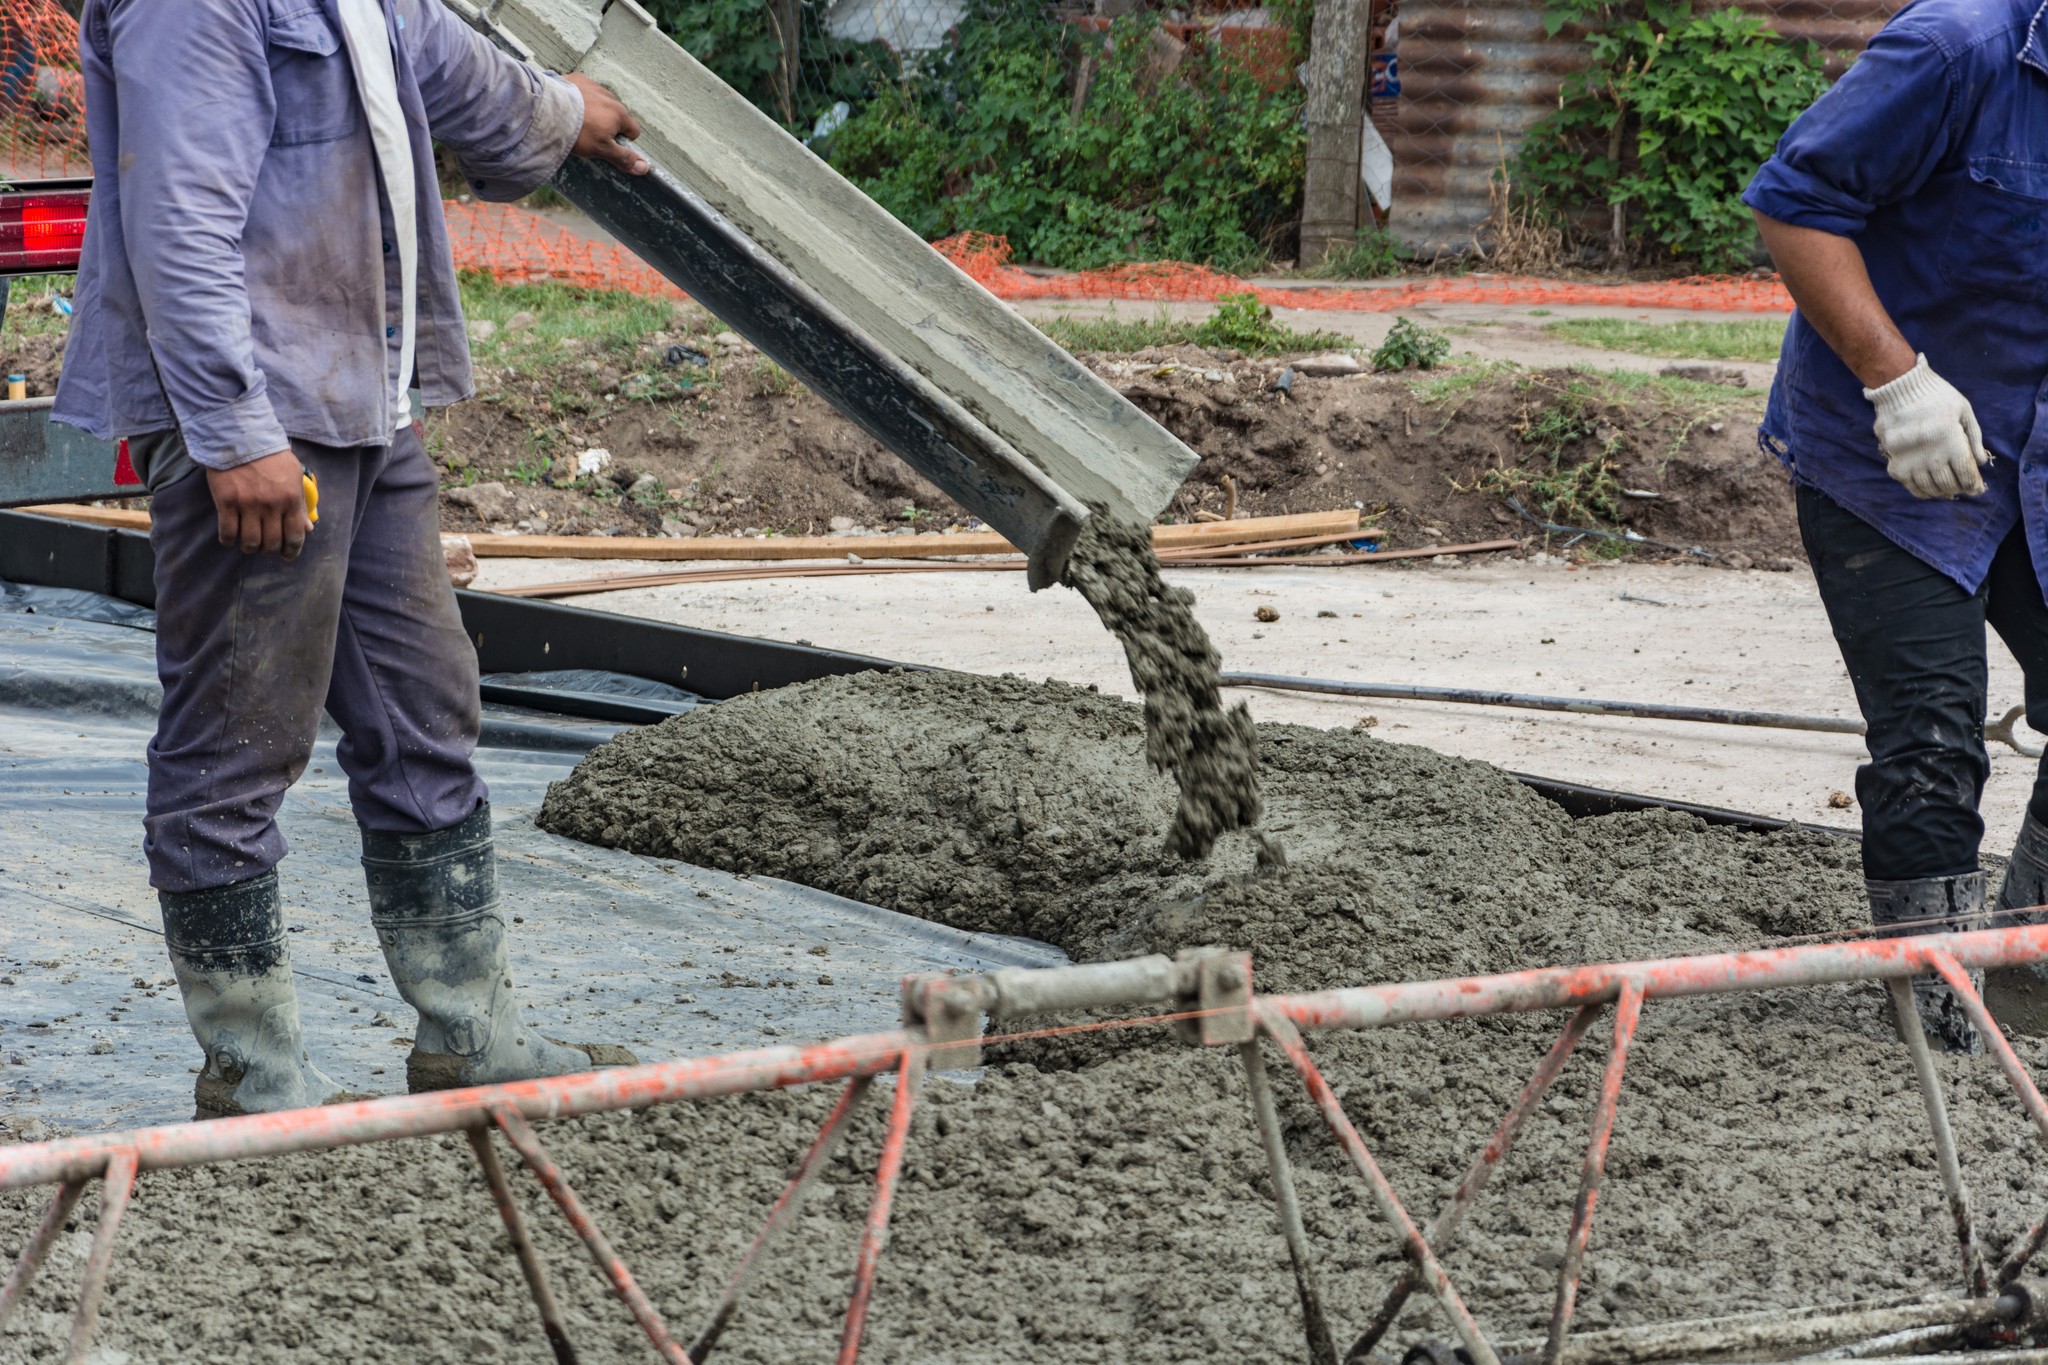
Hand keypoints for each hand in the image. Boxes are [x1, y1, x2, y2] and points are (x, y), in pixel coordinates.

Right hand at [206, 449, 311, 559]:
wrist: (241, 437)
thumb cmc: (271, 456)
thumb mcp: (293, 476)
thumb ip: (300, 504)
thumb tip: (308, 529)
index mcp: (291, 499)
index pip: (295, 536)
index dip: (291, 551)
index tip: (286, 556)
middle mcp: (271, 505)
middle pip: (271, 544)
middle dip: (269, 551)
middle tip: (265, 548)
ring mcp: (248, 504)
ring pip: (249, 542)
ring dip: (249, 548)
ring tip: (248, 543)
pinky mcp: (226, 502)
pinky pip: (227, 532)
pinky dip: (228, 540)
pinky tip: (230, 538)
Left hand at [566, 74, 648, 175]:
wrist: (548, 109)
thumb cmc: (578, 132)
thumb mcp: (602, 149)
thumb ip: (624, 157)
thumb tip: (645, 167)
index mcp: (620, 114)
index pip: (634, 129)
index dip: (624, 140)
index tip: (609, 144)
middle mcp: (611, 97)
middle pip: (617, 114)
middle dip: (608, 124)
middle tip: (589, 134)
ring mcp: (594, 85)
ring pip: (602, 102)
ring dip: (595, 110)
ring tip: (577, 119)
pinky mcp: (578, 78)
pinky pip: (585, 90)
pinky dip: (581, 98)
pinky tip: (569, 106)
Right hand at [1864, 355, 1989, 499]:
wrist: (1899, 388)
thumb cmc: (1936, 396)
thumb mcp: (1963, 410)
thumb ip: (1974, 437)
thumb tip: (1981, 463)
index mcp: (1951, 440)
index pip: (1966, 473)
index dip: (1974, 484)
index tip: (1977, 488)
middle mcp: (1931, 455)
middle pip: (1949, 483)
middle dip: (1959, 489)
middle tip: (1964, 489)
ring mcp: (1911, 461)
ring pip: (1930, 487)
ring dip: (1942, 492)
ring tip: (1948, 491)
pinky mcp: (1895, 462)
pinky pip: (1910, 485)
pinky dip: (1922, 491)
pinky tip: (1930, 490)